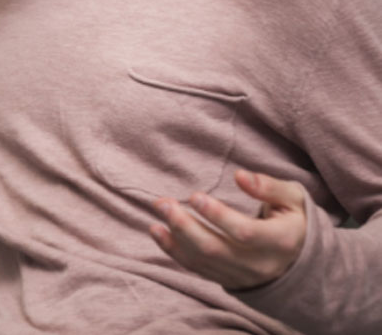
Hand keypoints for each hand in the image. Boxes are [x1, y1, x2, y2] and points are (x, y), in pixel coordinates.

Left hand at [150, 169, 307, 289]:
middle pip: (215, 249)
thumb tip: (240, 176)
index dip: (217, 215)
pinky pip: (196, 268)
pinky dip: (173, 250)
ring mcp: (242, 276)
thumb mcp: (294, 200)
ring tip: (158, 210)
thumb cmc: (293, 220)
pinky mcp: (227, 280)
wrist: (300, 261)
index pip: (244, 232)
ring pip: (202, 260)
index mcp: (281, 241)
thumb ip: (270, 187)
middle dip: (185, 225)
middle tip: (163, 202)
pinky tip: (156, 231)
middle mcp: (260, 264)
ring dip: (174, 235)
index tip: (195, 196)